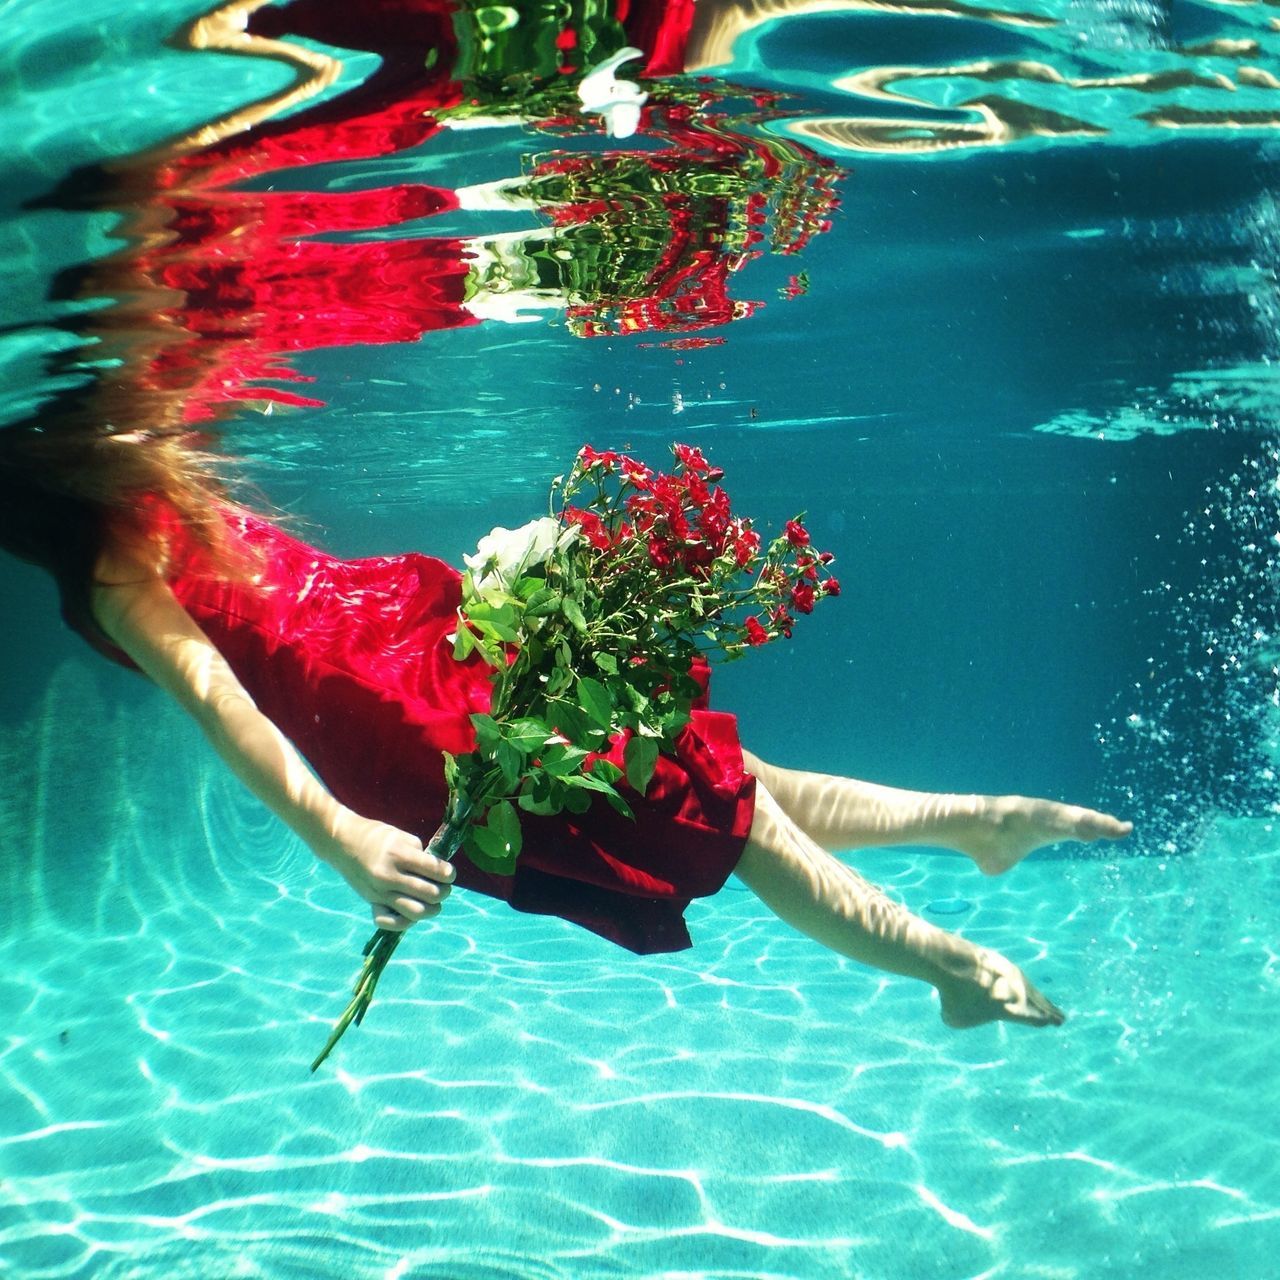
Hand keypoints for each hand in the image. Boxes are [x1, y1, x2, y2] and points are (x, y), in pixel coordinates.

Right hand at [319, 810, 455, 931]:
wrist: (342, 842)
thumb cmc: (377, 836)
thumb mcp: (402, 836)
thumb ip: (421, 855)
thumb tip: (438, 872)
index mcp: (399, 855)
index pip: (436, 871)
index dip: (449, 874)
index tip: (449, 873)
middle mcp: (390, 876)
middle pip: (431, 894)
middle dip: (444, 891)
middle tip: (443, 885)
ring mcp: (380, 892)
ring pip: (416, 912)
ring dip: (432, 909)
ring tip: (433, 900)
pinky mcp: (371, 902)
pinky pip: (390, 923)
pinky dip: (405, 922)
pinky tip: (411, 912)